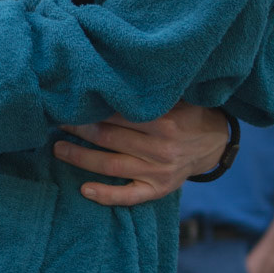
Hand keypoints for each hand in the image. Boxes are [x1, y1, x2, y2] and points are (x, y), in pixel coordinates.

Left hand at [54, 103, 229, 207]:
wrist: (215, 144)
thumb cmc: (189, 115)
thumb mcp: (177, 99)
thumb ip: (150, 94)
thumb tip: (112, 76)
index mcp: (165, 122)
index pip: (119, 115)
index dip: (92, 109)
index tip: (71, 103)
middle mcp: (161, 149)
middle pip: (109, 138)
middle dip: (80, 129)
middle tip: (58, 122)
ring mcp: (159, 172)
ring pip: (111, 166)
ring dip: (81, 158)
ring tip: (59, 149)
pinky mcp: (158, 190)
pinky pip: (128, 196)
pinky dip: (106, 195)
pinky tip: (84, 190)